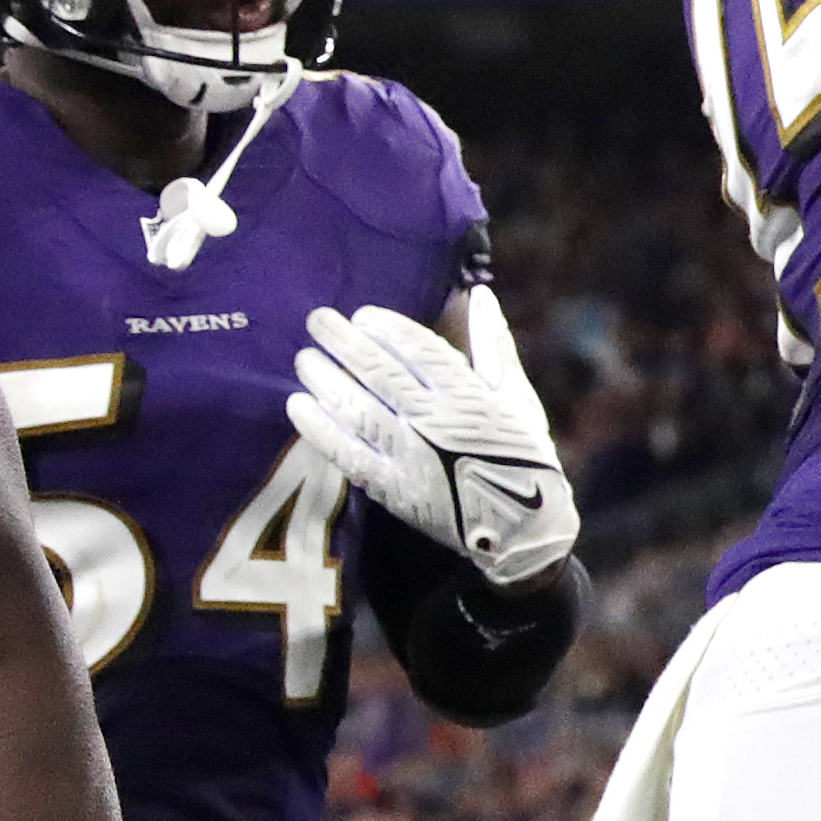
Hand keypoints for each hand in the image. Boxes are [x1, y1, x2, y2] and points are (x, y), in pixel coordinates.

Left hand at [287, 302, 578, 587]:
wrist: (520, 525)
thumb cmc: (522, 452)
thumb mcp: (518, 395)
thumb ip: (494, 345)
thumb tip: (480, 295)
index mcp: (470, 395)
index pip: (419, 350)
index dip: (387, 329)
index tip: (362, 314)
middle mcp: (435, 421)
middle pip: (379, 372)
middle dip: (344, 342)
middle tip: (316, 320)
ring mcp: (410, 455)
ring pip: (356, 408)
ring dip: (326, 379)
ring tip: (304, 358)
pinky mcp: (391, 487)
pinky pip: (346, 452)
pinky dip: (319, 427)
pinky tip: (298, 405)